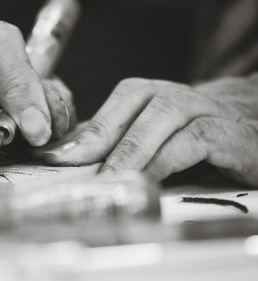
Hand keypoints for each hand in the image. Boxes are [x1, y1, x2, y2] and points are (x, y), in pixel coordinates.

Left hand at [42, 76, 257, 185]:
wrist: (254, 131)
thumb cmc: (193, 139)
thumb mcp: (151, 138)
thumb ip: (116, 144)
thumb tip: (70, 158)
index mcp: (155, 95)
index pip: (117, 103)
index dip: (85, 129)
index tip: (55, 155)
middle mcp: (179, 96)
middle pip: (137, 103)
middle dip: (101, 137)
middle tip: (73, 166)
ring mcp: (209, 110)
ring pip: (166, 117)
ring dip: (133, 150)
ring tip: (109, 179)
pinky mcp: (236, 135)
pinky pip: (199, 138)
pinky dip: (169, 159)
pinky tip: (150, 181)